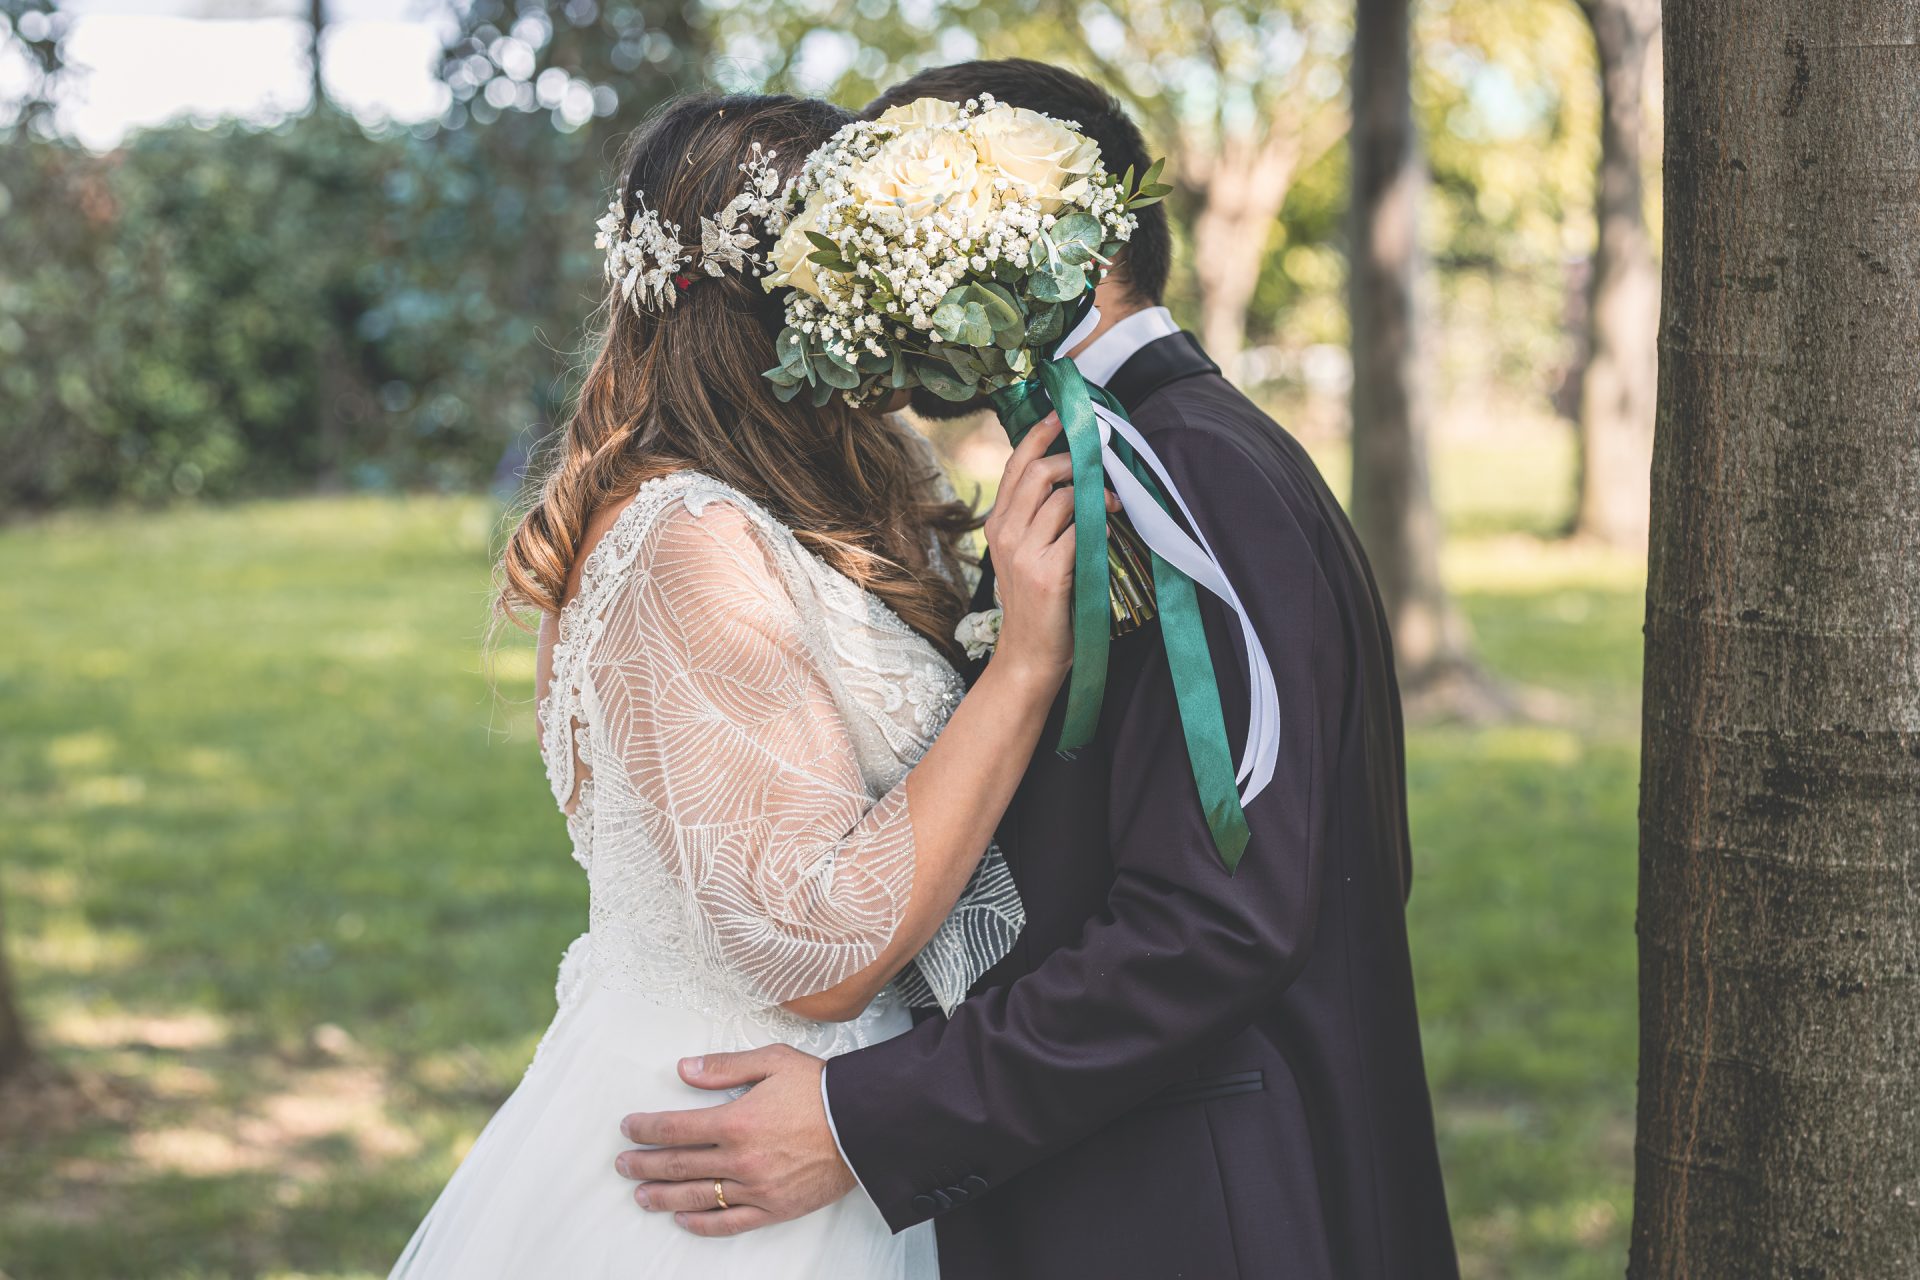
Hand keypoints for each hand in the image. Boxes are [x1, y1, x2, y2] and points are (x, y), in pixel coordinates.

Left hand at [614, 1045, 854, 1237]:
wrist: (865, 1124)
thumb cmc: (821, 1089)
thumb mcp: (772, 1061)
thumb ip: (724, 1067)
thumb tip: (684, 1069)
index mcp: (736, 1120)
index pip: (676, 1128)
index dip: (646, 1129)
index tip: (629, 1128)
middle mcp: (740, 1159)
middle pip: (678, 1164)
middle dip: (644, 1164)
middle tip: (622, 1164)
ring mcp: (756, 1188)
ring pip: (697, 1196)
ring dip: (663, 1196)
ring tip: (641, 1195)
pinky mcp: (774, 1209)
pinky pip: (729, 1222)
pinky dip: (702, 1223)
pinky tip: (683, 1219)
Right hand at [983, 412, 1116, 688]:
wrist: (1029, 656)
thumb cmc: (1037, 606)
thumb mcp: (1026, 555)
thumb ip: (1037, 520)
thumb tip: (1070, 479)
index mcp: (997, 525)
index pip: (1014, 466)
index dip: (1038, 435)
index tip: (1061, 415)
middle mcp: (1004, 534)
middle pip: (1039, 472)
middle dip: (1074, 457)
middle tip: (1099, 459)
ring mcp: (1024, 553)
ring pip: (1063, 496)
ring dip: (1094, 488)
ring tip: (1114, 495)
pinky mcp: (1048, 573)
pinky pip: (1079, 528)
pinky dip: (1101, 517)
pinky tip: (1114, 518)